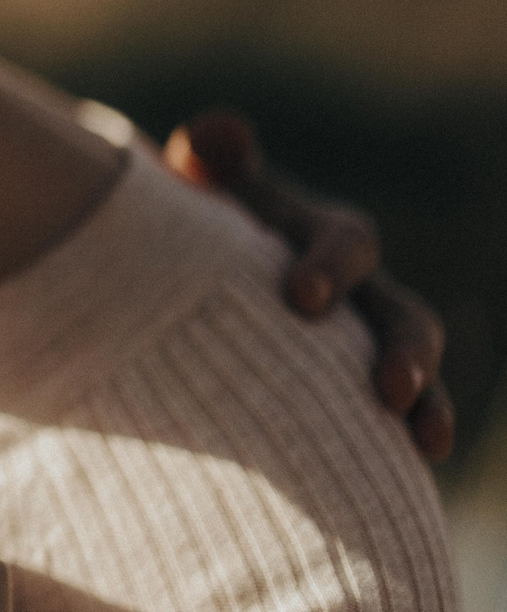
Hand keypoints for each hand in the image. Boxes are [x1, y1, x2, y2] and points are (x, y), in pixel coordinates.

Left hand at [164, 110, 452, 461]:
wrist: (182, 291)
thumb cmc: (188, 236)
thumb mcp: (193, 201)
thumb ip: (206, 167)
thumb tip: (212, 134)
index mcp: (317, 236)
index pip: (343, 241)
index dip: (328, 266)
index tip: (299, 299)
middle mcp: (356, 290)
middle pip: (400, 313)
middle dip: (404, 350)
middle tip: (389, 390)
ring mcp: (362, 344)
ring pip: (415, 372)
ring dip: (428, 403)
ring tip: (425, 443)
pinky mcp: (355, 393)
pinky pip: (397, 419)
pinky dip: (408, 441)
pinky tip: (411, 476)